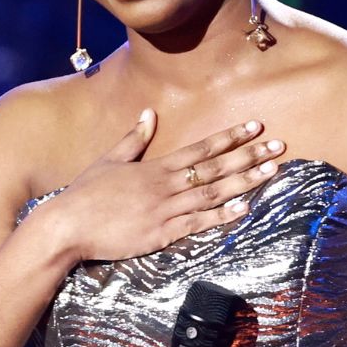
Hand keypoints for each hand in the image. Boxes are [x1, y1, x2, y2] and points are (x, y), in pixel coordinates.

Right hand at [37, 111, 287, 262]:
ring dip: (245, 182)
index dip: (230, 137)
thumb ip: (133, 138)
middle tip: (278, 146)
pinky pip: (198, 223)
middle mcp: (166, 185)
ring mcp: (165, 209)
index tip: (254, 126)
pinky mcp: (161, 234)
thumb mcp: (109, 160)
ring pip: (213, 193)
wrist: (68, 226)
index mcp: (155, 167)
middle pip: (215, 167)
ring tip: (272, 171)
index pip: (201, 148)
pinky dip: (222, 216)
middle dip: (249, 156)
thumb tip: (148, 112)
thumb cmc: (85, 194)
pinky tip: (245, 208)